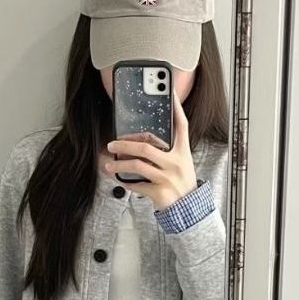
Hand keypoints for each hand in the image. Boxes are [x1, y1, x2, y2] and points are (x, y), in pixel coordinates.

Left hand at [101, 86, 196, 212]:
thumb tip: (139, 141)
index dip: (176, 107)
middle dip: (125, 144)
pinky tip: (120, 180)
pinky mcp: (160, 192)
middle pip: (146, 147)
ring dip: (119, 165)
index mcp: (183, 152)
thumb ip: (166, 151)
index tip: (170, 91)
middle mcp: (176, 162)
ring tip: (109, 165)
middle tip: (112, 143)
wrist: (189, 208)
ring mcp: (168, 178)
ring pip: (137, 166)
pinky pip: (138, 185)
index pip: (181, 125)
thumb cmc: (181, 183)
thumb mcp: (181, 163)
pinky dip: (126, 183)